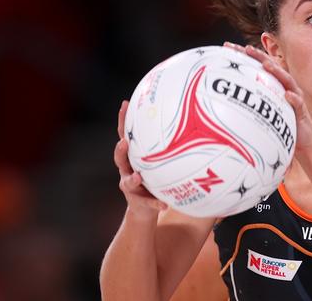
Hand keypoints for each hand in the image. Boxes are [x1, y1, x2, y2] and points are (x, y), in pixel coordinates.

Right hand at [114, 101, 167, 219]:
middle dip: (120, 150)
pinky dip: (155, 203)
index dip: (123, 120)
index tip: (125, 104)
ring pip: (127, 182)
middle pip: (119, 158)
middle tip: (124, 143)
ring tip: (137, 177)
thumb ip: (167, 145)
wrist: (145, 207)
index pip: (126, 136)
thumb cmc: (154, 178)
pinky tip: (164, 205)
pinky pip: (148, 203)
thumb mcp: (158, 160)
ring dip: (132, 178)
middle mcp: (127, 170)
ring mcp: (129, 187)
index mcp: (132, 157)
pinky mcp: (138, 202)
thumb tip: (191, 120)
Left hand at [223, 42, 311, 150]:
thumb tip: (224, 98)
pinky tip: (287, 95)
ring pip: (287, 81)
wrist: (303, 139)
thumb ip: (250, 100)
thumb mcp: (263, 109)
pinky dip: (293, 98)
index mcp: (274, 84)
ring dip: (277, 72)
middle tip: (246, 48)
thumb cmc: (281, 123)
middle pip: (272, 67)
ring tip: (267, 65)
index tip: (227, 46)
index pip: (258, 65)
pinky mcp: (301, 111)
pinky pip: (298, 103)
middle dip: (259, 56)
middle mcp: (285, 86)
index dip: (244, 55)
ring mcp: (294, 97)